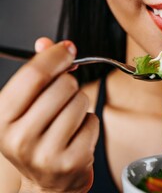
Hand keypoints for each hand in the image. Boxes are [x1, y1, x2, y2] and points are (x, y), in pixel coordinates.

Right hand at [0, 38, 98, 191]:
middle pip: (64, 85)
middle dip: (69, 87)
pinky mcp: (71, 160)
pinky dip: (89, 124)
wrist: (47, 183)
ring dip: (80, 106)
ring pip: (81, 101)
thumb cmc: (38, 139)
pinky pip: (93, 121)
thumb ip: (37, 73)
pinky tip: (76, 136)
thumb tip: (46, 42)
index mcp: (2, 118)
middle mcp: (19, 137)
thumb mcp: (27, 107)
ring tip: (68, 122)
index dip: (55, 56)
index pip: (34, 74)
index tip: (67, 48)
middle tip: (63, 100)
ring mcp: (45, 152)